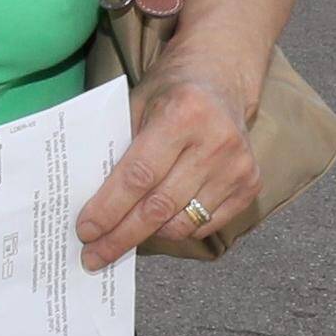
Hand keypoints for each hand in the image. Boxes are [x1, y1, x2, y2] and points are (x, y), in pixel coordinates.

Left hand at [77, 62, 262, 267]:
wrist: (221, 79)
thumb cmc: (169, 95)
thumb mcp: (136, 106)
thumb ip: (118, 149)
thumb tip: (93, 206)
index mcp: (183, 114)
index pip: (139, 175)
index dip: (109, 209)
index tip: (86, 232)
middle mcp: (216, 141)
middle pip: (159, 206)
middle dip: (121, 235)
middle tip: (94, 256)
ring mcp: (238, 165)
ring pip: (183, 223)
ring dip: (148, 236)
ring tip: (122, 238)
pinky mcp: (250, 184)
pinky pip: (206, 225)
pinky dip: (177, 230)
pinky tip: (158, 225)